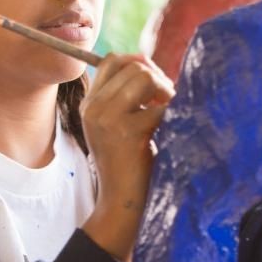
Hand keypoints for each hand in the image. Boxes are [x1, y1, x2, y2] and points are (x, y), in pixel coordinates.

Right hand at [79, 53, 174, 261]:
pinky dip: (173, 112)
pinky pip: (161, 106)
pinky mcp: (129, 132)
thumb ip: (123, 97)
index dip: (137, 62)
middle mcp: (94, 108)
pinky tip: (171, 126)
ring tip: (168, 108)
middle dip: (158, 77)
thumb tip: (147, 64)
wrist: (120, 201)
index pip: (111, 60)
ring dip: (165, 90)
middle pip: (133, 67)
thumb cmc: (126, 162)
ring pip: (145, 78)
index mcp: (89, 104)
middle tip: (166, 98)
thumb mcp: (113, 126)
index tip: (153, 80)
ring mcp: (109, 119)